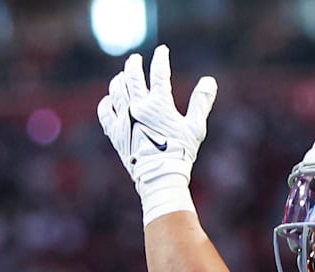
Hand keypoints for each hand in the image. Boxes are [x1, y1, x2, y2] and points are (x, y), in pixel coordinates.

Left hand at [97, 44, 217, 223]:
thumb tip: (209, 80)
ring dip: (119, 80)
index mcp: (158, 104)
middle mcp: (138, 107)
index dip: (160, 59)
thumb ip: (201, 102)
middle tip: (135, 59)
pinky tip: (109, 100)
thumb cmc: (180, 152)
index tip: (162, 51)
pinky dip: (107, 103)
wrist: (159, 176)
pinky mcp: (115, 133)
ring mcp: (124, 119)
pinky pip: (105, 112)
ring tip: (122, 76)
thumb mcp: (195, 127)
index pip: (159, 73)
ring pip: (116, 90)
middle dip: (133, 65)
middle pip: (132, 77)